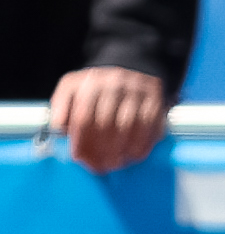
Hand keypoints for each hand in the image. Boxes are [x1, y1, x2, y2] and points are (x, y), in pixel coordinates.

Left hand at [47, 66, 167, 172]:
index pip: (84, 116)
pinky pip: (148, 130)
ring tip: (114, 164)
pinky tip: (131, 156)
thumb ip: (61, 106)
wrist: (134, 67)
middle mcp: (114, 86)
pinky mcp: (156, 103)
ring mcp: (137, 94)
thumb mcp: (73, 87)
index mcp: (91, 83)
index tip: (79, 157)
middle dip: (101, 151)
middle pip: (106, 125)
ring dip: (120, 152)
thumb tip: (59, 128)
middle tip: (98, 167)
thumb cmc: (98, 86)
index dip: (81, 141)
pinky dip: (140, 147)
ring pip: (128, 129)